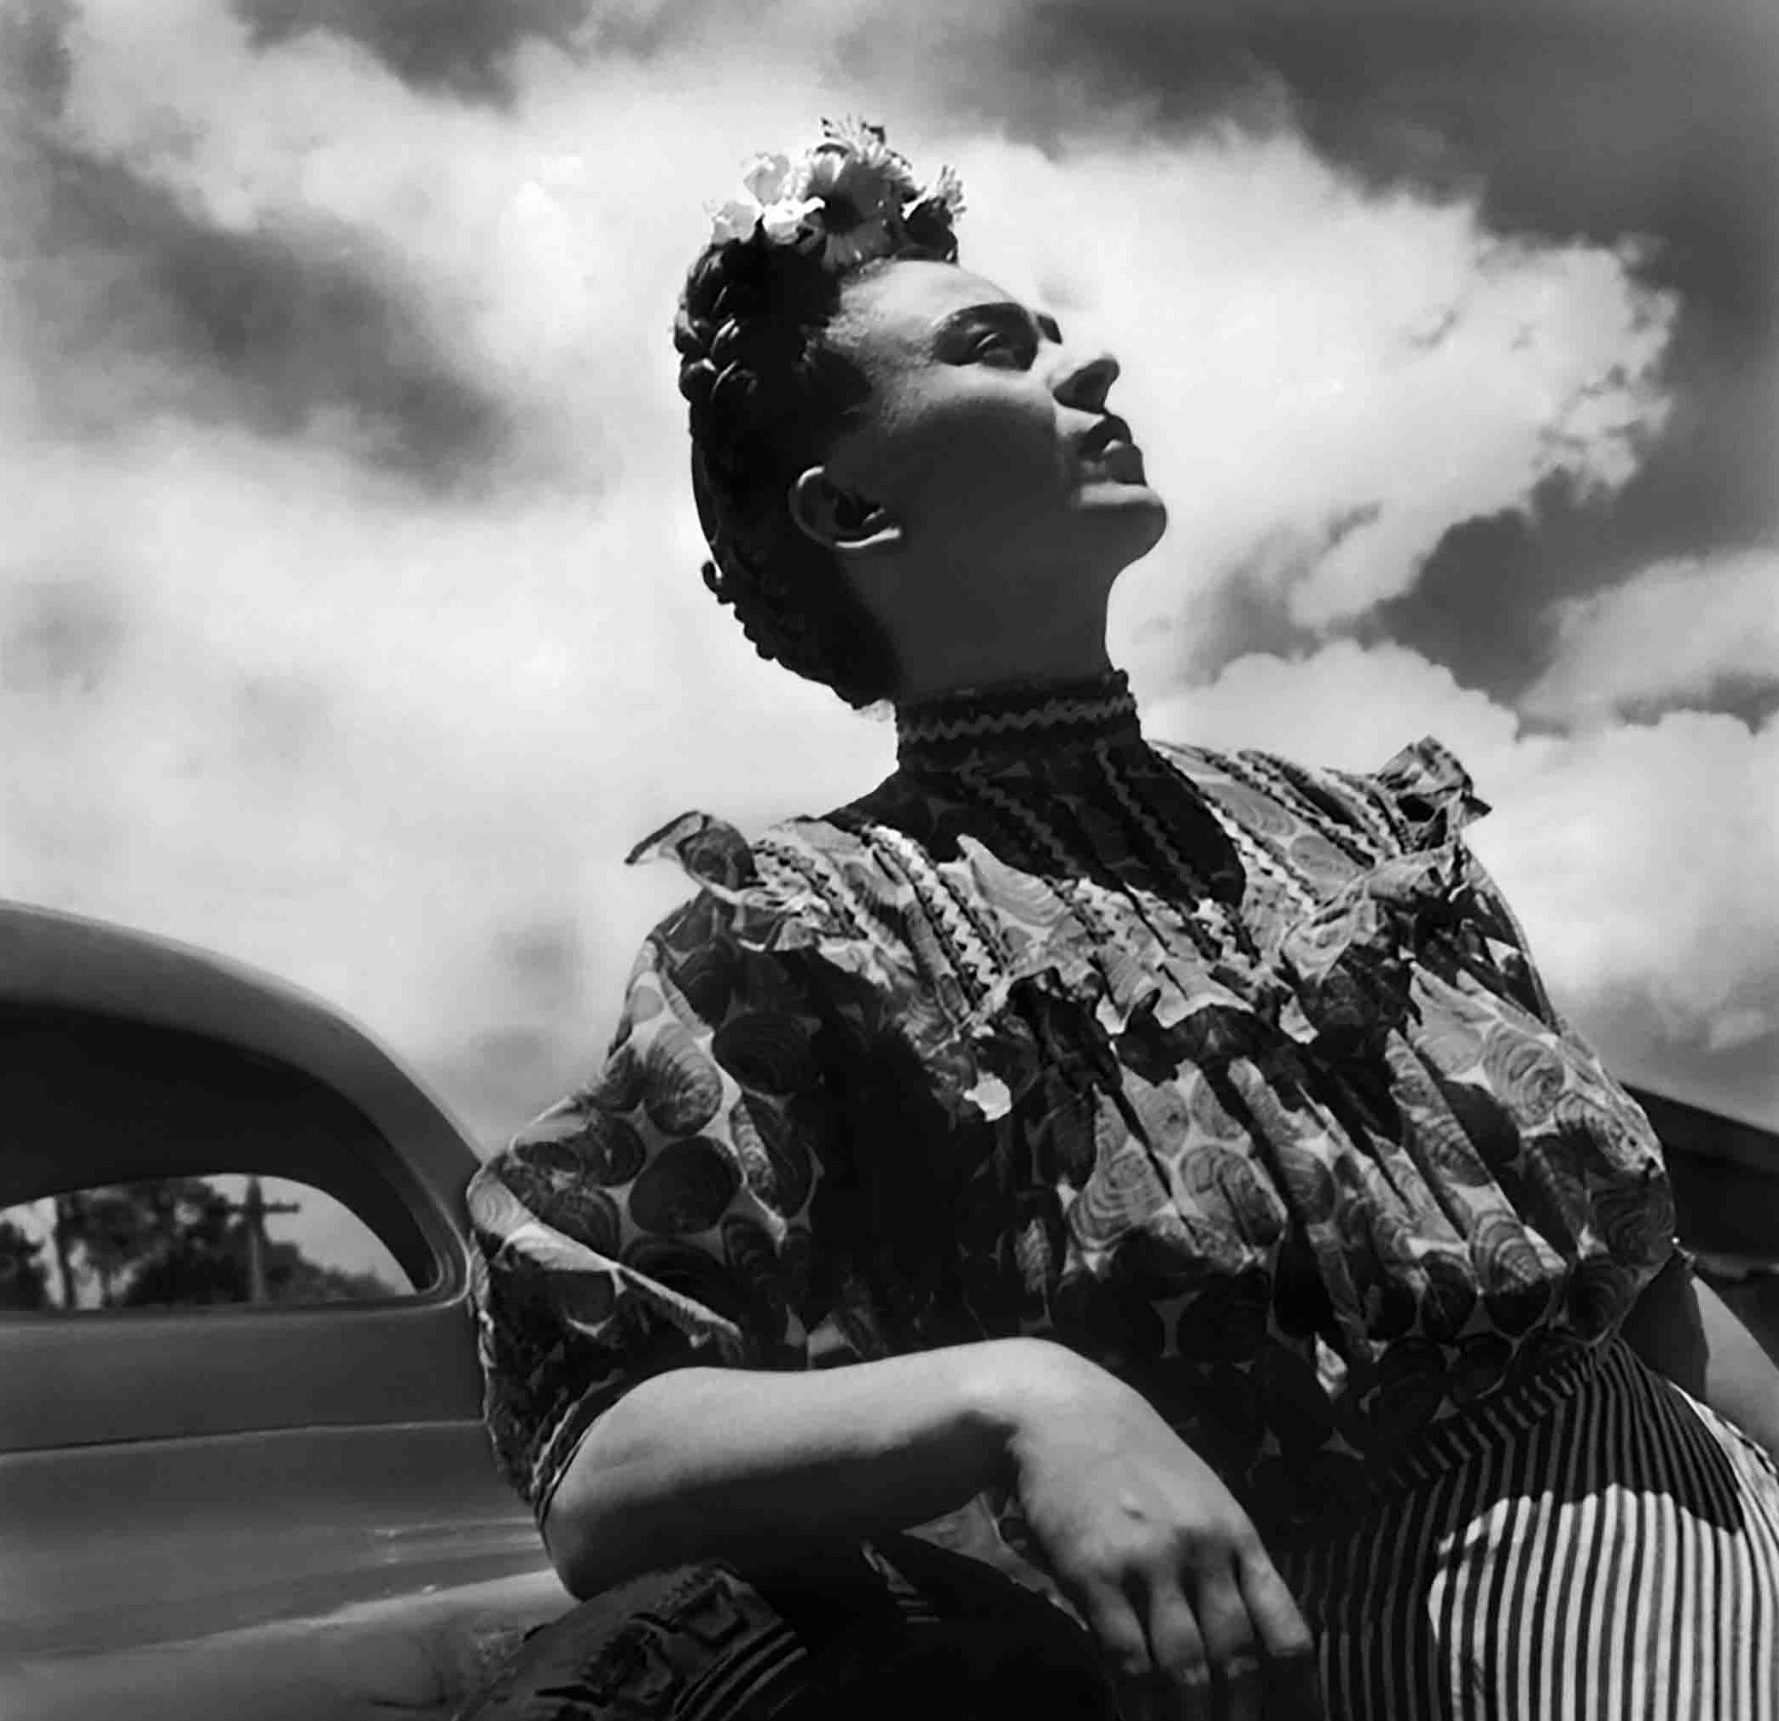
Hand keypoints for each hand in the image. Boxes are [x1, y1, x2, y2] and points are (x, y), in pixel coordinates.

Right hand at [1003, 1344, 1321, 1720]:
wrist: (1065, 1411)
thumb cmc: (1137, 1460)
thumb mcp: (1201, 1500)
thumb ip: (1227, 1565)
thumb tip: (1254, 1649)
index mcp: (1238, 1536)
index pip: (1287, 1633)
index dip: (1299, 1699)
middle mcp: (1203, 1549)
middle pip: (1239, 1660)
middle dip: (1240, 1720)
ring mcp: (1150, 1559)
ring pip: (1185, 1669)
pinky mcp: (1096, 1569)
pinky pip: (1126, 1656)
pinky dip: (1135, 1703)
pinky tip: (1134, 1720)